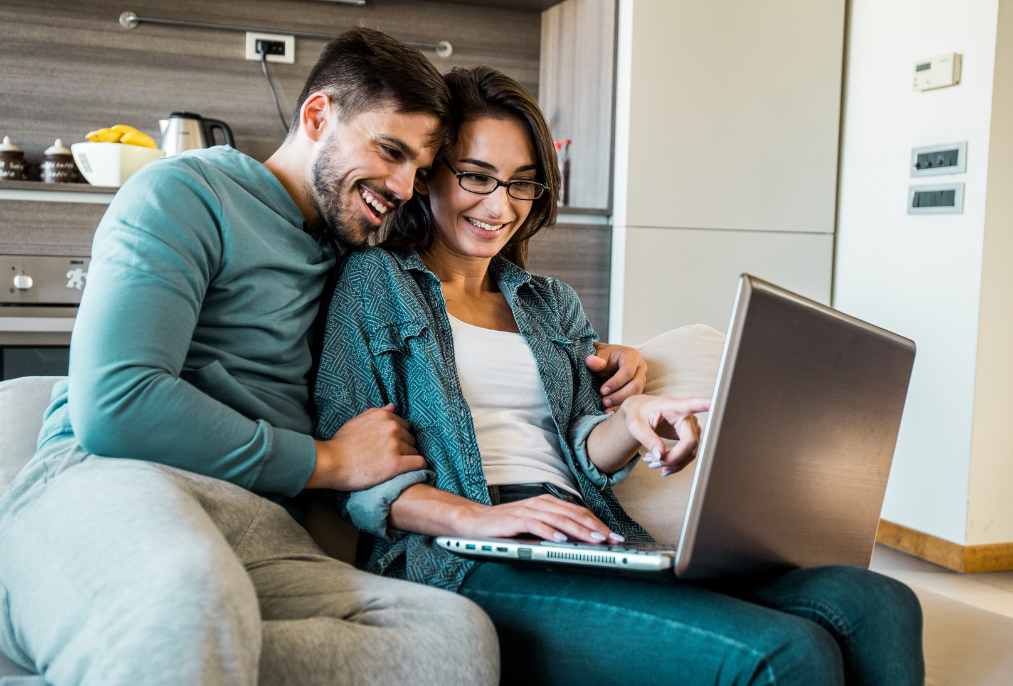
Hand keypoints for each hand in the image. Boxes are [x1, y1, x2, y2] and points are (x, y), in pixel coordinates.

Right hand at [307, 404, 425, 490]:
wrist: (331, 463)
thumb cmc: (341, 444)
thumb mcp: (357, 421)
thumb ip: (377, 413)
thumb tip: (393, 406)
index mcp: (384, 416)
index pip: (404, 425)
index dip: (398, 437)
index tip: (390, 446)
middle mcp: (392, 427)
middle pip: (410, 438)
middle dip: (403, 447)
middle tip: (391, 457)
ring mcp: (394, 445)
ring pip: (414, 451)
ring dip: (407, 459)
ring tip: (394, 466)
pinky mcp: (396, 464)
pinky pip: (418, 463)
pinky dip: (417, 467)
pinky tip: (410, 471)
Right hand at [454, 495, 624, 544]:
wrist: (474, 521)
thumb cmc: (506, 526)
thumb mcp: (535, 525)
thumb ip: (554, 528)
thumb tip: (581, 541)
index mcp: (548, 503)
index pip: (579, 512)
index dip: (599, 524)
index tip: (615, 537)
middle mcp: (541, 503)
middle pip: (574, 514)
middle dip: (596, 528)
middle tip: (612, 540)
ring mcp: (528, 510)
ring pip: (559, 519)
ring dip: (579, 531)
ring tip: (595, 540)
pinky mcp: (514, 520)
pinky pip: (536, 525)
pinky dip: (550, 532)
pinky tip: (562, 541)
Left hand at [585, 343, 647, 413]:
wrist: (607, 360)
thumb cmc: (603, 357)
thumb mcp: (598, 355)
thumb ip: (595, 359)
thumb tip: (590, 360)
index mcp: (632, 355)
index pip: (628, 371)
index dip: (615, 383)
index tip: (602, 390)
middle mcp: (641, 366)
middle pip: (635, 385)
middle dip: (619, 396)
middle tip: (604, 402)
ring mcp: (642, 378)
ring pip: (636, 394)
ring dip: (621, 403)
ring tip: (606, 407)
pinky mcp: (639, 388)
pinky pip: (634, 399)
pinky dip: (621, 406)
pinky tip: (611, 411)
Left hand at [619, 395, 709, 475]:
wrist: (640, 413)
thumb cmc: (638, 413)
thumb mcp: (635, 425)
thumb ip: (647, 438)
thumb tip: (660, 456)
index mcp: (674, 407)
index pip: (692, 405)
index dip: (705, 404)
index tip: (716, 402)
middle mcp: (687, 417)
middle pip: (690, 443)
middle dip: (672, 458)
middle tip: (651, 462)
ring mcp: (691, 428)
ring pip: (690, 453)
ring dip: (671, 463)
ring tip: (651, 462)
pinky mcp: (690, 438)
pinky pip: (688, 455)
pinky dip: (674, 463)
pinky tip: (660, 465)